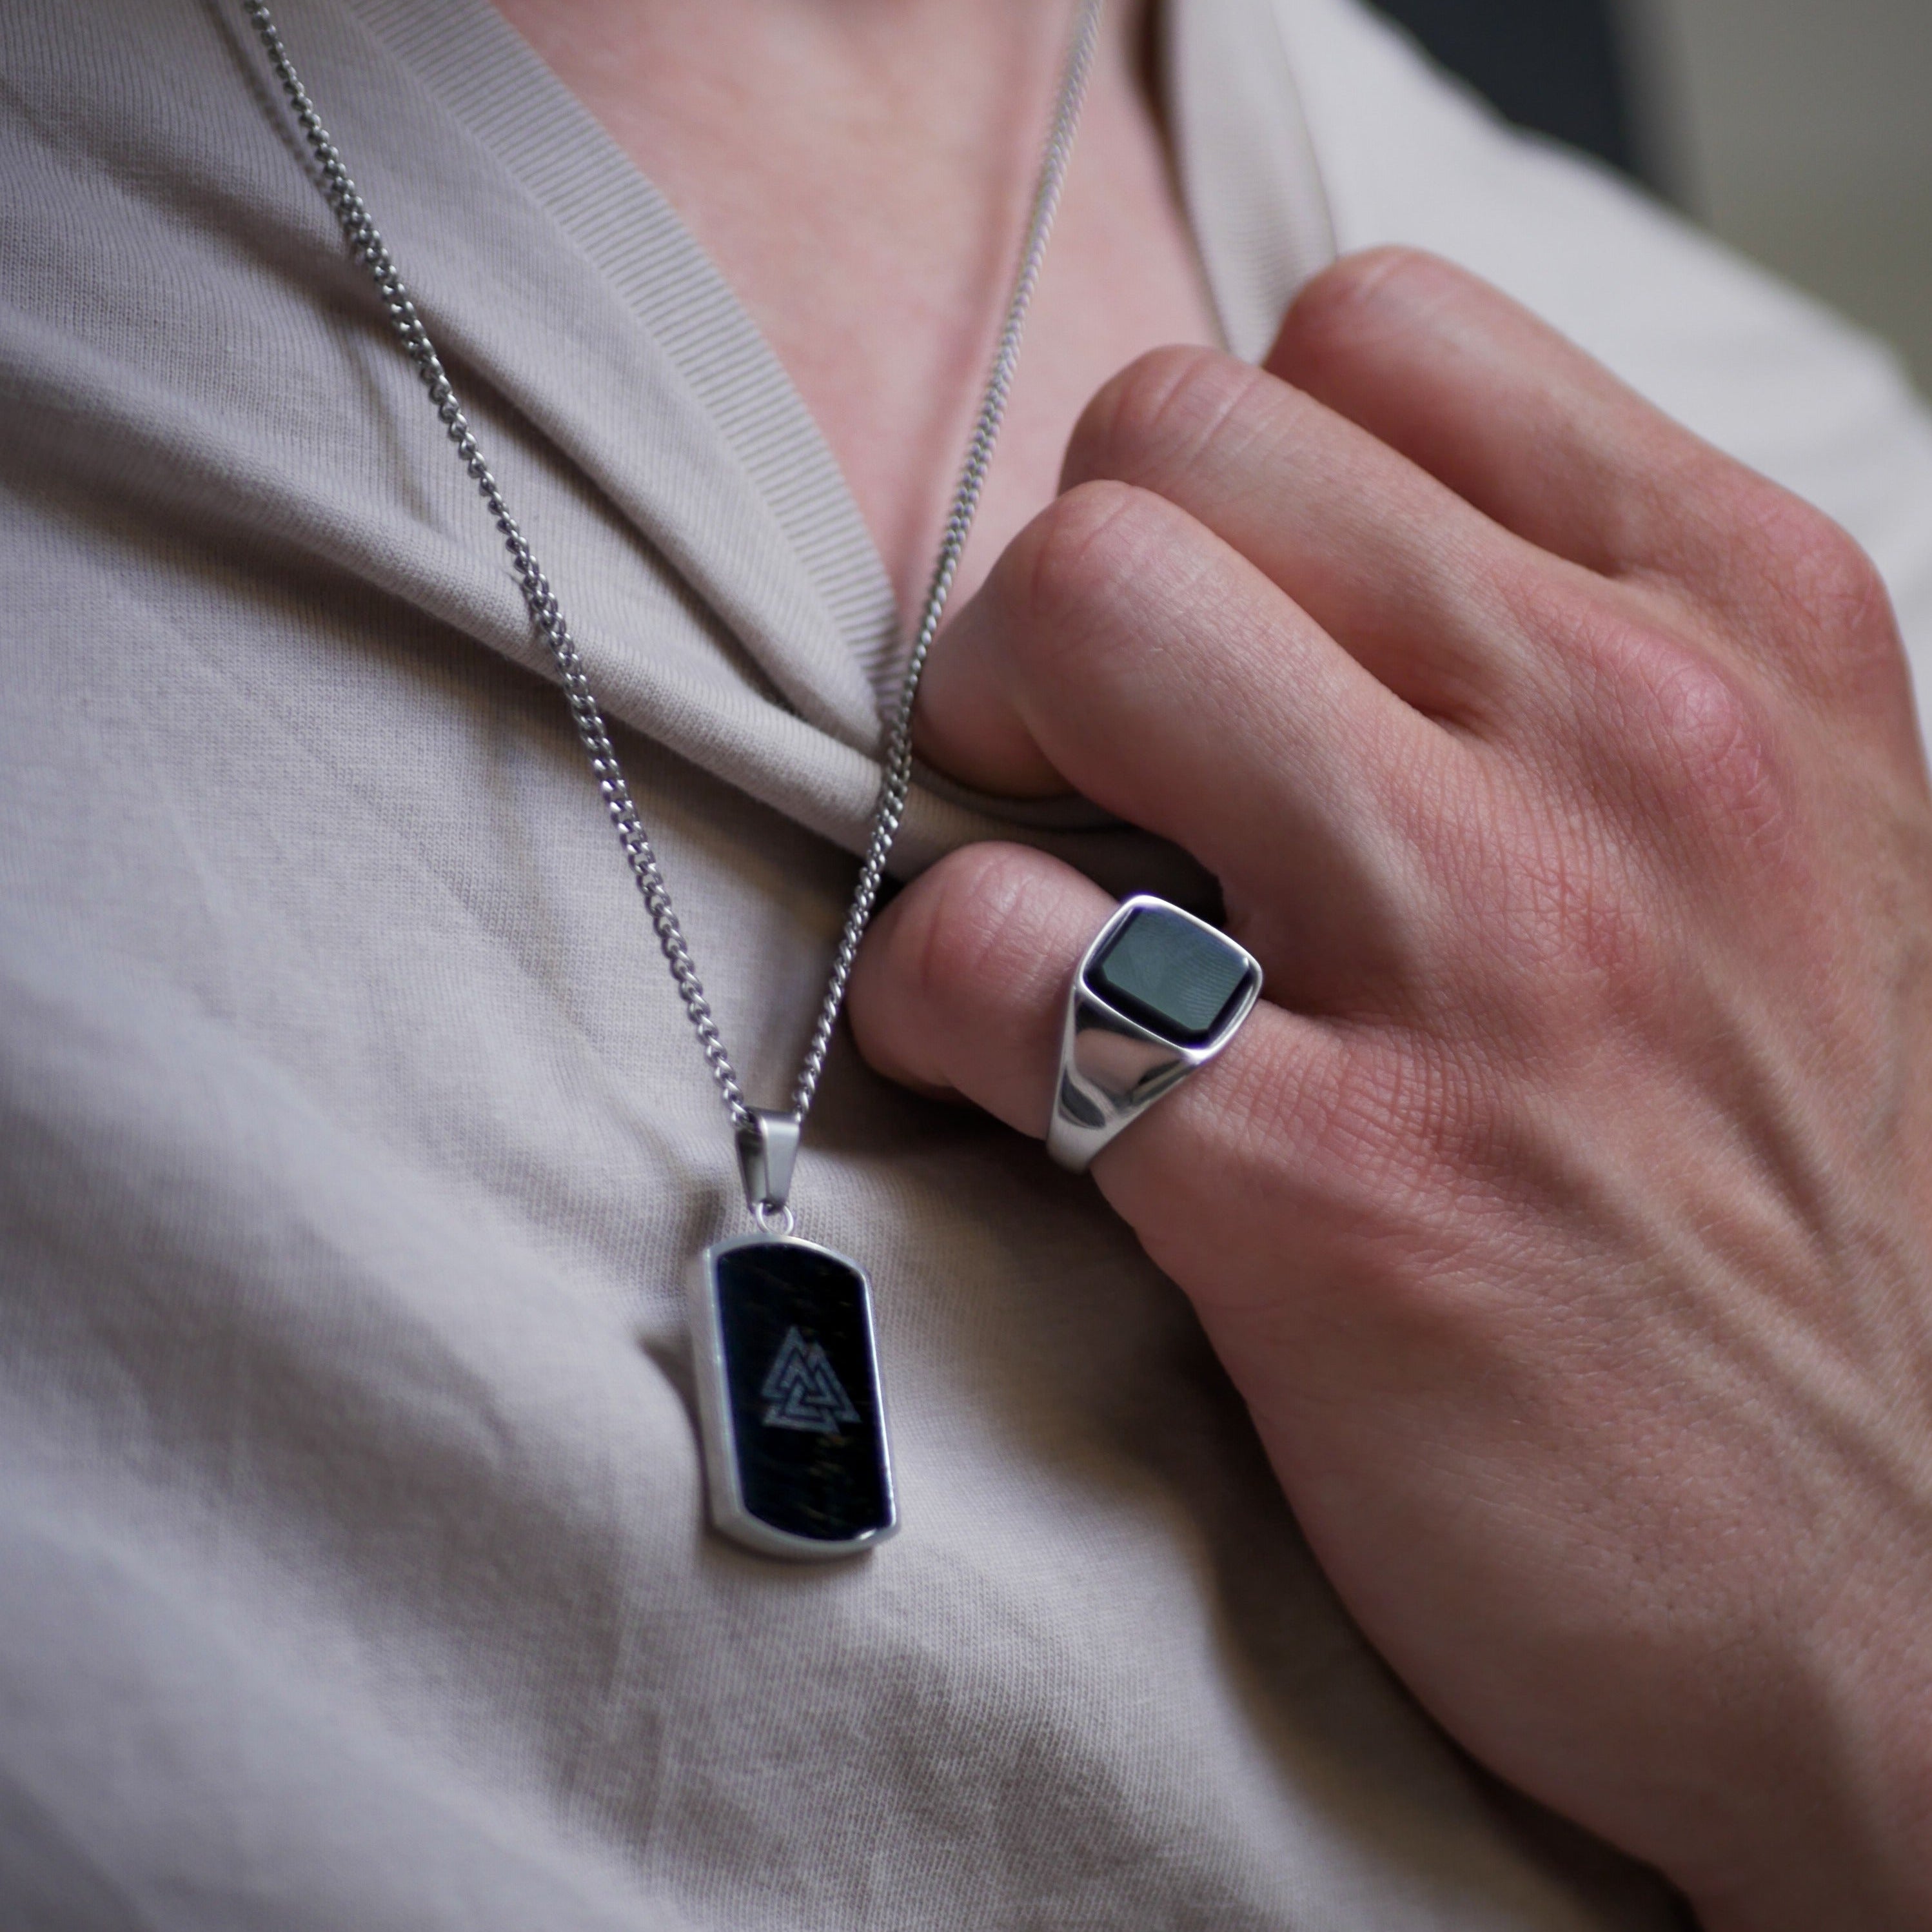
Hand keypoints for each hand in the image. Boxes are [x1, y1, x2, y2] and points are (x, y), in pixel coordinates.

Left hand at [847, 249, 1931, 1928]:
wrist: (1918, 1587)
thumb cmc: (1806, 1201)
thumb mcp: (1782, 839)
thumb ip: (1557, 667)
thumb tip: (1272, 581)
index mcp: (1737, 626)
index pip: (1369, 334)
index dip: (1227, 468)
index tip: (1211, 622)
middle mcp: (1626, 745)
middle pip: (1171, 444)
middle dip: (1068, 588)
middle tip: (1074, 754)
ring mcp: (1483, 958)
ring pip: (1073, 613)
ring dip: (981, 743)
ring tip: (1041, 878)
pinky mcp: (1333, 1191)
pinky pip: (996, 955)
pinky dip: (941, 993)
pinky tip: (1013, 1061)